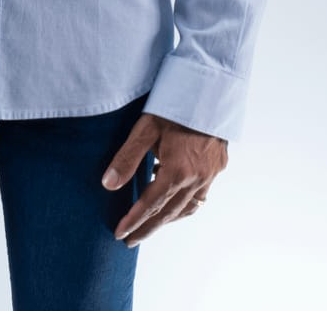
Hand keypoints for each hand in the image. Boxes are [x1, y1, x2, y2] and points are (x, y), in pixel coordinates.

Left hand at [101, 111, 227, 247]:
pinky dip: (185, 205)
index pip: (150, 205)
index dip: (133, 221)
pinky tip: (175, 202)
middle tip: (130, 240)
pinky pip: (200, 196)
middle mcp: (196, 178)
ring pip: (187, 207)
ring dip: (167, 220)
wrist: (212, 87)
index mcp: (177, 171)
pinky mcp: (218, 166)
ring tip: (150, 226)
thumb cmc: (176, 104)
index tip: (119, 234)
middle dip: (148, 228)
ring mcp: (210, 174)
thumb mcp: (146, 128)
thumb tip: (108, 184)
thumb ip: (127, 158)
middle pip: (168, 213)